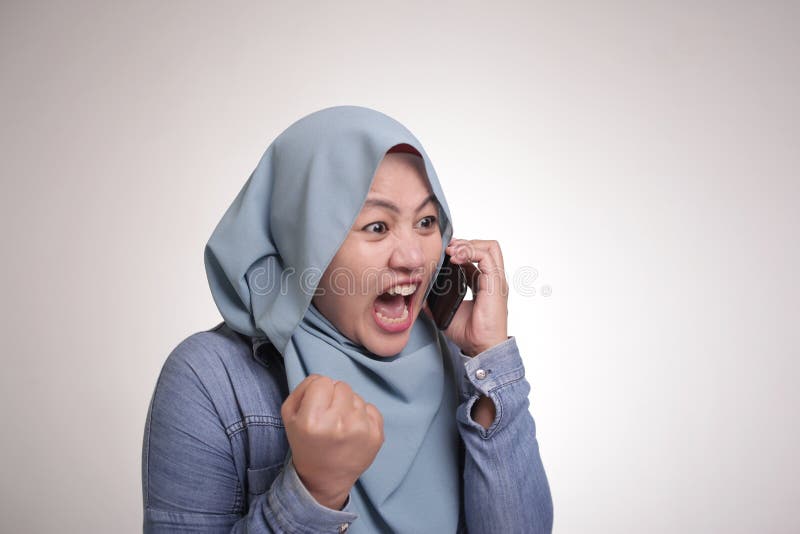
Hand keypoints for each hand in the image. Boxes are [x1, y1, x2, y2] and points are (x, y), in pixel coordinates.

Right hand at [281, 375, 384, 508]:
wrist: (325, 478)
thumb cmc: (305, 443)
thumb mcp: (289, 415)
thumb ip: (304, 388)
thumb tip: (324, 379)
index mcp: (313, 420)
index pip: (322, 381)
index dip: (318, 392)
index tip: (317, 407)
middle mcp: (339, 424)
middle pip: (342, 386)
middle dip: (335, 397)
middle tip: (329, 417)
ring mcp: (361, 430)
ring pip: (357, 396)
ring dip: (349, 407)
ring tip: (340, 426)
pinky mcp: (377, 436)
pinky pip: (371, 408)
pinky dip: (363, 416)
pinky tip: (353, 431)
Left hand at [425, 238, 508, 355]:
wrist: (481, 348)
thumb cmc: (469, 333)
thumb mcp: (446, 310)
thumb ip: (435, 299)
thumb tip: (418, 292)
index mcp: (484, 284)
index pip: (477, 257)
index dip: (461, 251)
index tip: (444, 252)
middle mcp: (493, 279)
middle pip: (487, 247)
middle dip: (466, 243)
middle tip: (447, 248)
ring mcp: (496, 280)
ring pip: (490, 247)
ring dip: (468, 244)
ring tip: (451, 251)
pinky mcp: (496, 283)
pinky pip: (487, 257)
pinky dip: (470, 252)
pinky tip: (455, 258)